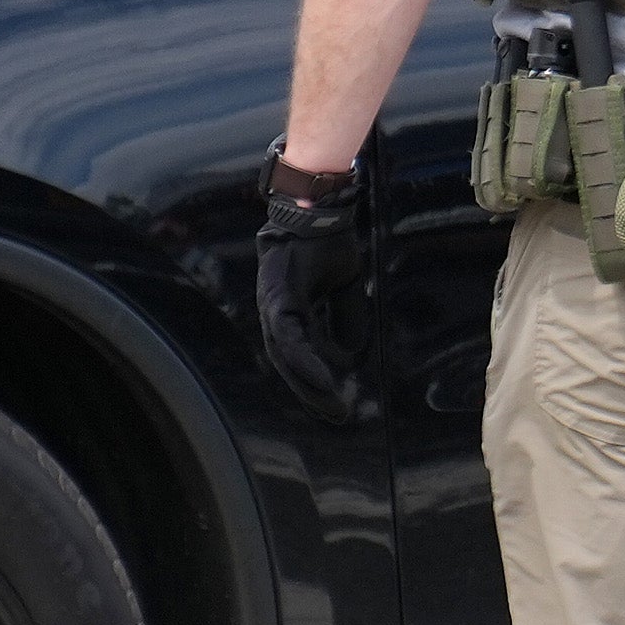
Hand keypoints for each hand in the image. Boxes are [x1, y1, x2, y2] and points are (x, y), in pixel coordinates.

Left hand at [256, 189, 369, 421]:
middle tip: (338, 416)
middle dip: (312, 392)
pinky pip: (290, 339)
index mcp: (289, 309)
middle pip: (289, 363)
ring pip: (287, 357)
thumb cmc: (328, 240)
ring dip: (310, 385)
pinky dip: (307, 362)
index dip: (315, 380)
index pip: (299, 354)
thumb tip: (351, 353)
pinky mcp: (278, 299)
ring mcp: (273, 306)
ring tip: (334, 406)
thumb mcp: (343, 285)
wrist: (318, 208)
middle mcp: (275, 312)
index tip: (337, 403)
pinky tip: (327, 380)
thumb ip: (345, 317)